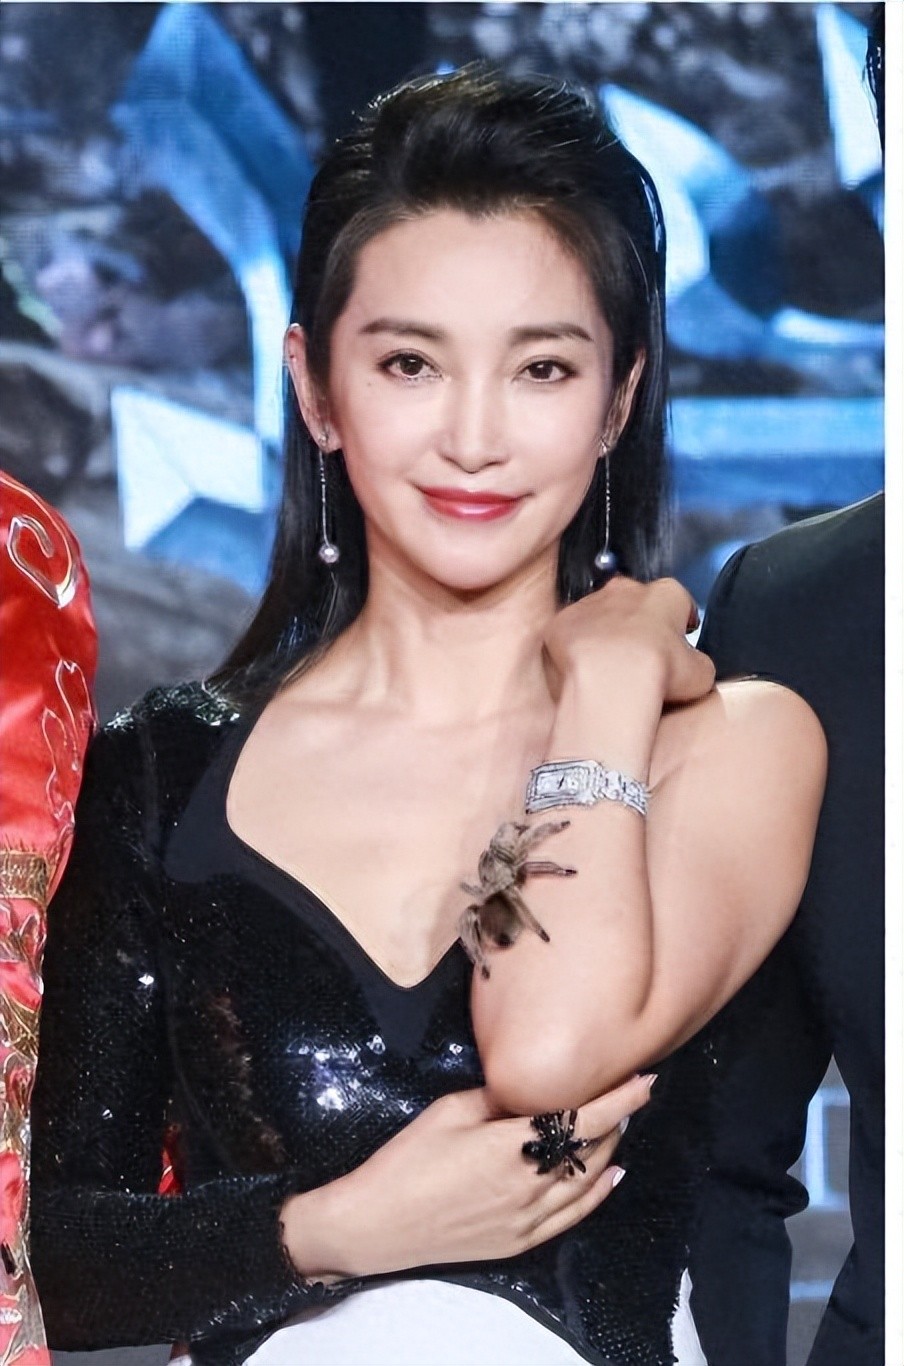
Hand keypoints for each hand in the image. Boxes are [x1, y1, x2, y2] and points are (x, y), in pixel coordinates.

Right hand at [281, 1072, 653, 1277]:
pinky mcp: (518, 1242)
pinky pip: (572, 1218)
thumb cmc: (407, 1160)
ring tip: (620, 1126)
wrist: (377, 1223)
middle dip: (617, 1121)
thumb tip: (524, 1088)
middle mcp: (529, 1186)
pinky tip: (612, 1178)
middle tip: (629, 1095)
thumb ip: (494, 1098)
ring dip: (609, 1153)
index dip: (620, 1100)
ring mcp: (526, 1220)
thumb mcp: (448, 1111)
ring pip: (586, 1184)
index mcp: (511, 1147)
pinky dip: (598, 1195)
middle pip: (591, 1151)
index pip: (582, 1119)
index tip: (645, 1080)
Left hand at [544, 576, 713, 706]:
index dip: (681, 622)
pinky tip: (586, 669)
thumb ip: (698, 663)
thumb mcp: (701, 673)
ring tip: (612, 667)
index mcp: (666, 594)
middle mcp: (626, 590)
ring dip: (607, 634)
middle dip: (640, 622)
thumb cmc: (657, 672)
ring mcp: (591, 603)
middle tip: (644, 655)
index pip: (679, 601)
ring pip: (601, 614)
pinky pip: (572, 632)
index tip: (682, 636)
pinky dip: (578, 647)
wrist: (609, 681)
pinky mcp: (563, 622)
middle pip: (636, 601)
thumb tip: (695, 669)